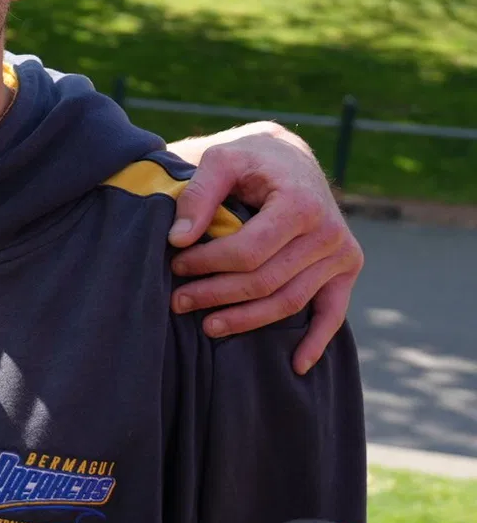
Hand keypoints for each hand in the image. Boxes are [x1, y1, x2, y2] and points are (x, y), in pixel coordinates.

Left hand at [166, 123, 362, 373]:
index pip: (249, 251)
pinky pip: (333, 312)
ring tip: (208, 326)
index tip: (176, 266)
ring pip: (290, 302)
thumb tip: (178, 239)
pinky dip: (316, 341)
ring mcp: (341, 254)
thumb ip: (198, 195)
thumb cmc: (248, 158)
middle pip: (266, 281)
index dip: (208, 264)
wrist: (289, 156)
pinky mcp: (346, 268)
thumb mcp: (220, 159)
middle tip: (179, 302)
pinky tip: (296, 365)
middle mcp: (329, 232)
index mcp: (300, 204)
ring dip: (248, 320)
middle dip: (218, 295)